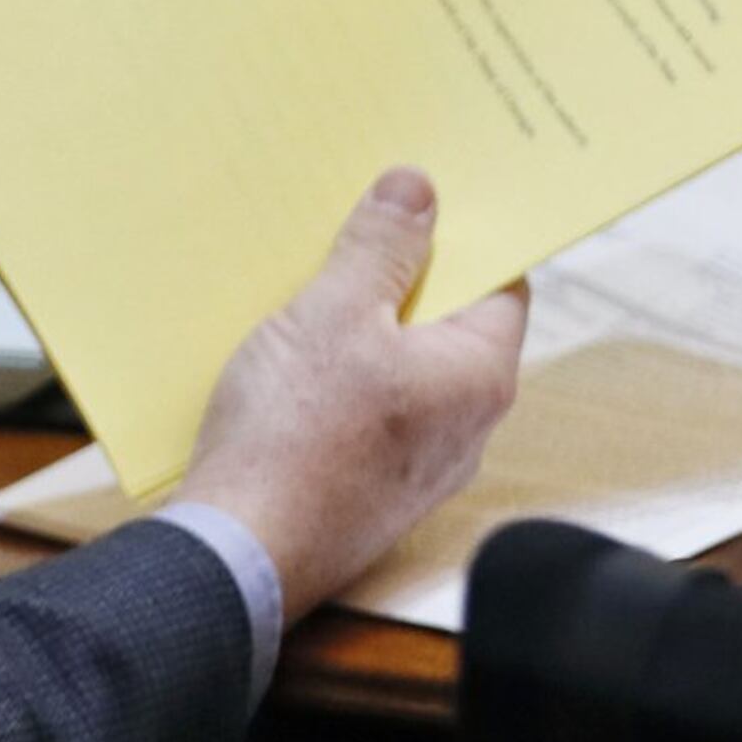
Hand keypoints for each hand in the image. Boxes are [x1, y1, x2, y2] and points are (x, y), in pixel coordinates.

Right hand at [175, 168, 528, 615]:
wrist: (241, 550)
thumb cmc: (294, 433)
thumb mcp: (331, 314)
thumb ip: (379, 249)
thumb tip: (418, 190)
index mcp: (479, 375)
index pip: (500, 283)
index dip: (462, 236)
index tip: (419, 198)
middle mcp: (468, 426)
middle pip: (447, 324)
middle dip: (399, 276)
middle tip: (350, 230)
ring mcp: (422, 465)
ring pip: (404, 369)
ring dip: (362, 328)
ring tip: (306, 290)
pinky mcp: (374, 489)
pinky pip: (372, 411)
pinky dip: (340, 378)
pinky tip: (288, 362)